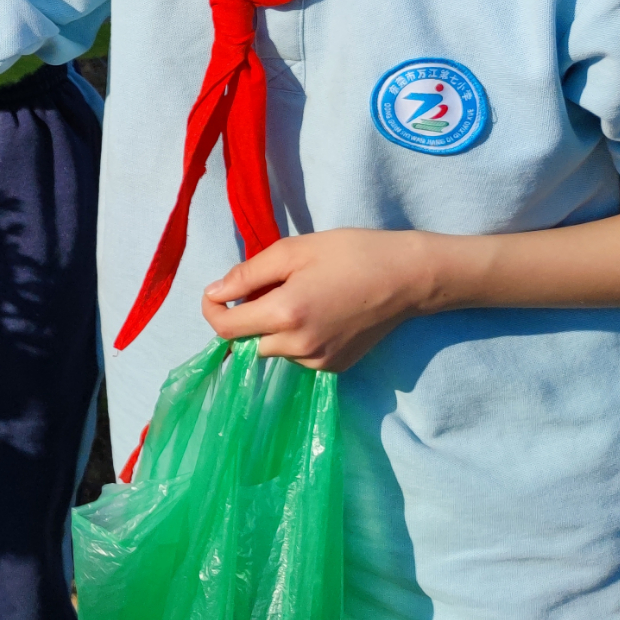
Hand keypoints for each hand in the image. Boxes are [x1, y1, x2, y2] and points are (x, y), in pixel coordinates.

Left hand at [201, 229, 443, 371]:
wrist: (407, 277)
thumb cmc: (351, 254)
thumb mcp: (292, 251)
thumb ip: (247, 274)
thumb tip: (214, 293)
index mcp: (285, 315)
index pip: (226, 329)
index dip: (212, 311)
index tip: (215, 294)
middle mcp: (299, 347)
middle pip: (247, 344)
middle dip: (245, 318)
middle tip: (268, 287)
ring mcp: (320, 362)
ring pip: (273, 351)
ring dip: (271, 329)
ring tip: (299, 296)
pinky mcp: (336, 368)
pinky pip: (298, 357)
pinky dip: (295, 339)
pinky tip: (319, 313)